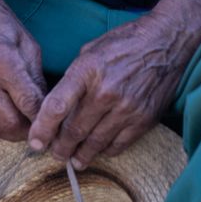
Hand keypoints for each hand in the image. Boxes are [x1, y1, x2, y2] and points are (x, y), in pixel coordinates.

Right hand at [0, 0, 46, 141]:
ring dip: (11, 132)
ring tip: (23, 125)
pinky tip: (3, 117)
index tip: (54, 122)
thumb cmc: (1, 25)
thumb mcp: (29, 45)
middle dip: (28, 130)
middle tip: (40, 127)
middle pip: (9, 123)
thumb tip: (46, 108)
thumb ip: (37, 79)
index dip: (43, 117)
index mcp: (1, 61)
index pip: (28, 103)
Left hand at [27, 12, 189, 169]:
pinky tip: (98, 150)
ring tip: (73, 159)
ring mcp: (126, 108)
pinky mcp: (143, 119)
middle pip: (74, 131)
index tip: (35, 142)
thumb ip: (73, 78)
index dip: (42, 129)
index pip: (57, 106)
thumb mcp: (90, 51)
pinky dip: (104, 151)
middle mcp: (105, 92)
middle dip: (59, 148)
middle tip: (54, 153)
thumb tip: (58, 106)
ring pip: (95, 144)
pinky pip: (118, 145)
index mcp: (87, 70)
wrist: (165, 42)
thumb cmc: (124, 43)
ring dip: (80, 155)